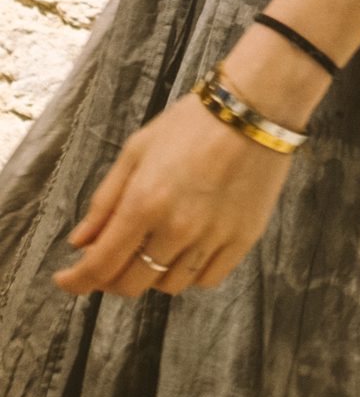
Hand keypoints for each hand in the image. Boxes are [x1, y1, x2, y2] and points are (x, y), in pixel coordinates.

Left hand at [52, 90, 294, 299]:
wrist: (254, 110)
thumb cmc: (191, 124)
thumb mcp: (137, 150)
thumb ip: (106, 200)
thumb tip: (80, 242)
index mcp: (145, 202)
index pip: (101, 264)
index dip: (77, 281)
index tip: (67, 281)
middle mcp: (177, 228)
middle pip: (132, 283)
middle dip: (111, 280)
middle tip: (110, 263)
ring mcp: (213, 237)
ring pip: (170, 286)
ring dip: (152, 275)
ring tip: (153, 250)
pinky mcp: (243, 239)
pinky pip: (207, 279)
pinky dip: (190, 274)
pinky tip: (186, 253)